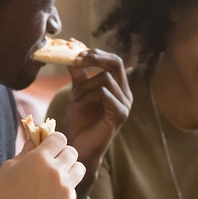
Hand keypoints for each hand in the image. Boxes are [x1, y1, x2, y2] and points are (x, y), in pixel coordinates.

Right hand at [0, 133, 84, 198]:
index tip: (49, 146)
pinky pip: (74, 188)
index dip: (54, 141)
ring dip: (70, 169)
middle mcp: (55, 171)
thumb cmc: (4, 195)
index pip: (59, 138)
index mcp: (39, 158)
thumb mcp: (9, 167)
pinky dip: (66, 188)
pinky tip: (52, 195)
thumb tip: (36, 139)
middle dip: (63, 154)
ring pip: (79, 168)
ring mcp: (64, 188)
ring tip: (58, 176)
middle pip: (72, 152)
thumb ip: (26, 151)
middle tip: (53, 162)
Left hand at [63, 49, 131, 184]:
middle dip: (95, 58)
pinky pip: (106, 94)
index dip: (95, 53)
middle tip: (76, 60)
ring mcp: (125, 104)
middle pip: (116, 63)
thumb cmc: (80, 122)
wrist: (78, 147)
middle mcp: (125, 93)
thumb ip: (78, 74)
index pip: (112, 60)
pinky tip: (79, 103)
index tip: (75, 52)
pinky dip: (89, 95)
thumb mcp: (77, 92)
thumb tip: (72, 50)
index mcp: (118, 87)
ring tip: (73, 98)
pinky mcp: (120, 115)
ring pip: (106, 79)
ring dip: (85, 86)